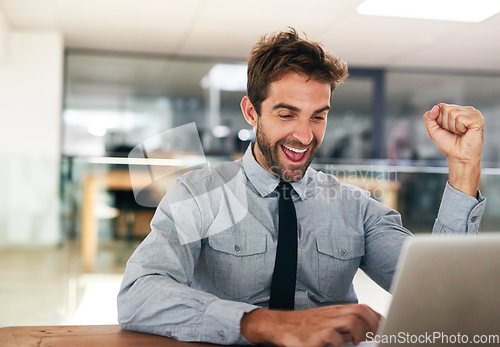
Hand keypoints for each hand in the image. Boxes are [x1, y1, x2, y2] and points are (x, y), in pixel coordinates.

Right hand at [240, 304, 380, 346]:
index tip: (385, 326)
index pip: (362, 308)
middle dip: (372, 324)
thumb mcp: (325, 320)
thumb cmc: (304, 325)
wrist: (280, 325)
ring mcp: (323, 324)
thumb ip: (343, 324)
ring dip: (359, 333)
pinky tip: (338, 346)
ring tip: (356, 343)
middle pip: (359, 311)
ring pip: (350, 320)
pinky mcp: (315, 335)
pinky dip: (339, 343)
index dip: (376, 317)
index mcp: (335, 311)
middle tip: (375, 337)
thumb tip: (364, 331)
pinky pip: (333, 337)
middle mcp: (331, 315)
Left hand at [423, 103, 483, 195]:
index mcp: (456, 110)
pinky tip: (465, 133)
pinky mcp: (478, 119)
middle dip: (445, 124)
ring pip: (452, 113)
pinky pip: (460, 118)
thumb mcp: (433, 130)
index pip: (440, 106)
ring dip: (452, 127)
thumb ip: (429, 117)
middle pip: (445, 109)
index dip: (439, 120)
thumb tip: (435, 107)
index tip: (445, 129)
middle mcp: (465, 110)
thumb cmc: (448, 144)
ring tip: (460, 133)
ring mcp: (473, 113)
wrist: (458, 156)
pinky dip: (459, 128)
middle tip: (453, 133)